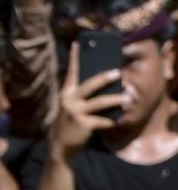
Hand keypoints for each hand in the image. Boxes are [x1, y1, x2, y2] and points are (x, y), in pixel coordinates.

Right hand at [51, 42, 125, 158]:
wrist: (60, 145)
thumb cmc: (70, 122)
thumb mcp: (71, 106)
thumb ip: (82, 95)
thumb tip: (104, 84)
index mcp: (66, 93)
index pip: (71, 72)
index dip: (75, 58)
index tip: (78, 44)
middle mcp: (69, 100)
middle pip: (89, 85)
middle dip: (104, 78)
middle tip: (117, 73)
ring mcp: (76, 113)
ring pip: (100, 103)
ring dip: (116, 100)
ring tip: (128, 98)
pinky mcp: (83, 125)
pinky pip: (103, 121)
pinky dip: (113, 121)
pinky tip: (120, 121)